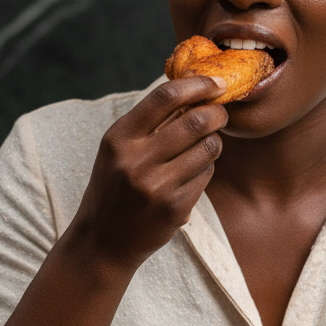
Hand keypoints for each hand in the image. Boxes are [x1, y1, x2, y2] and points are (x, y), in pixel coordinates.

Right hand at [69, 75, 227, 269]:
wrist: (103, 241)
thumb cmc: (115, 186)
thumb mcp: (118, 150)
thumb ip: (150, 122)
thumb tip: (193, 89)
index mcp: (119, 138)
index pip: (165, 97)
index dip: (197, 85)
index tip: (216, 83)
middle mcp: (136, 161)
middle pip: (195, 121)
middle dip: (217, 113)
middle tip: (221, 113)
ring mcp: (157, 186)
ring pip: (208, 148)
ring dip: (214, 141)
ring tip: (205, 144)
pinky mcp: (175, 208)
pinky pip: (206, 175)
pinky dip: (206, 167)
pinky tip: (192, 173)